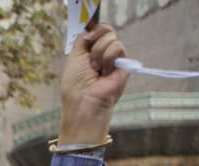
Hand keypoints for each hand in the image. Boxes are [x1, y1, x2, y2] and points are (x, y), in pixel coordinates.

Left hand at [59, 24, 128, 142]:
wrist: (84, 103)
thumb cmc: (75, 85)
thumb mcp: (74, 58)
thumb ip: (82, 40)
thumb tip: (90, 29)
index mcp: (91, 52)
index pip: (98, 30)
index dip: (94, 30)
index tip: (88, 39)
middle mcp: (104, 54)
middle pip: (106, 30)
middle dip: (95, 43)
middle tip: (90, 62)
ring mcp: (115, 60)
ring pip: (111, 38)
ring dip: (99, 53)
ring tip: (96, 70)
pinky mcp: (124, 65)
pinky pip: (118, 48)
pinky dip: (108, 58)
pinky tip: (105, 72)